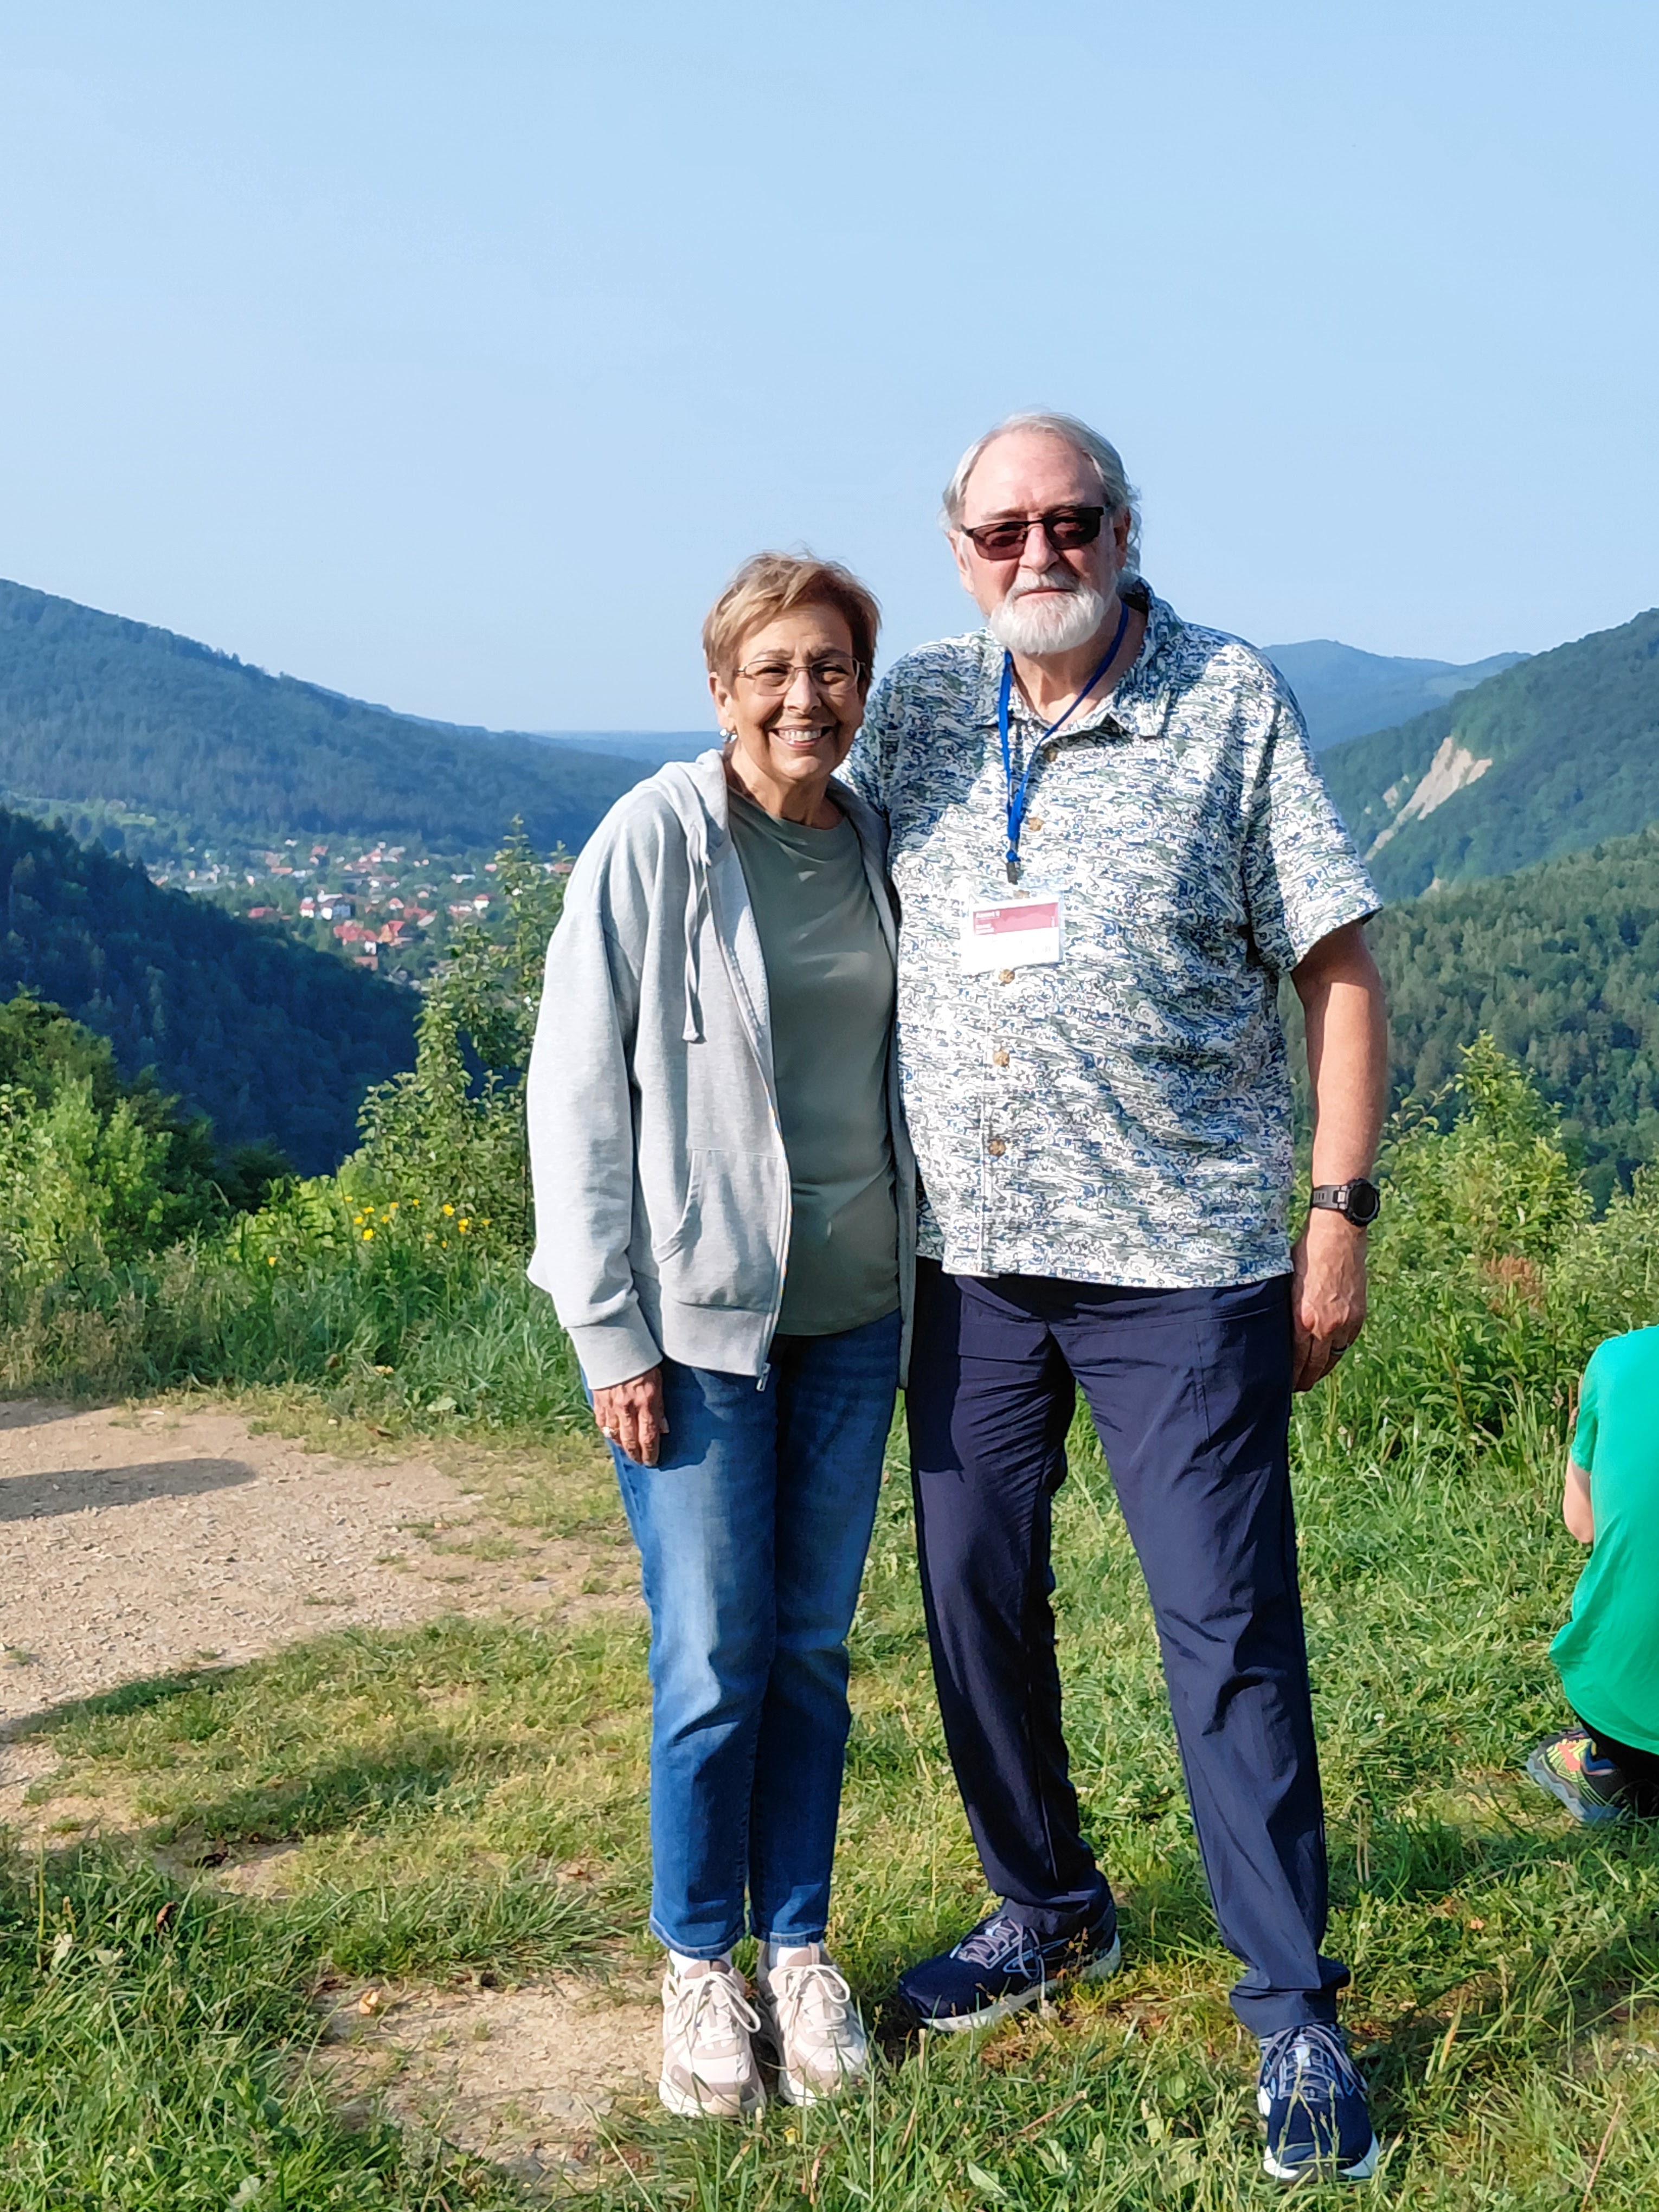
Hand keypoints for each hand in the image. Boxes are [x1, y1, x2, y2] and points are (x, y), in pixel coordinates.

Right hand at [592, 1367, 667, 1464]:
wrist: (617, 1344)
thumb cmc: (643, 1360)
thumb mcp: (659, 1382)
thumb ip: (660, 1407)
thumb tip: (664, 1429)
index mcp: (646, 1403)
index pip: (648, 1437)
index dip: (650, 1453)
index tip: (653, 1462)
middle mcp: (628, 1408)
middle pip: (630, 1441)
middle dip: (636, 1454)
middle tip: (640, 1461)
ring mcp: (611, 1406)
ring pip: (615, 1435)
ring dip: (622, 1446)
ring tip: (628, 1451)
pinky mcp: (598, 1401)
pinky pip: (602, 1424)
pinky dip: (608, 1432)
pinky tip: (613, 1436)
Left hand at [1290, 1208, 1367, 1391]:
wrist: (1337, 1236)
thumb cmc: (1304, 1254)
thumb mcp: (1285, 1284)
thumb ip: (1284, 1311)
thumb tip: (1273, 1331)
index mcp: (1302, 1319)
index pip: (1296, 1361)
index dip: (1290, 1376)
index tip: (1283, 1384)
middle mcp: (1326, 1326)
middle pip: (1315, 1366)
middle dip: (1304, 1380)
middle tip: (1296, 1387)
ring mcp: (1345, 1322)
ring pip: (1333, 1357)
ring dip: (1322, 1369)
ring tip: (1311, 1375)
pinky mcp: (1359, 1315)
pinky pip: (1347, 1342)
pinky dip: (1337, 1350)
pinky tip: (1328, 1353)